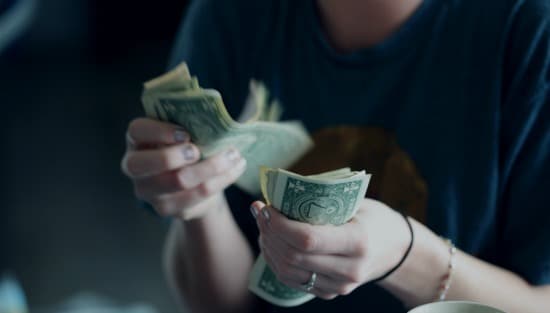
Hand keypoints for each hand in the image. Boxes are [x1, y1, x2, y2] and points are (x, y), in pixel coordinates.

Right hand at [121, 118, 246, 219]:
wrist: (194, 182)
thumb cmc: (187, 147)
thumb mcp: (184, 132)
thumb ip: (190, 123)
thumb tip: (215, 118)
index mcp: (137, 140)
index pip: (137, 131)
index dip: (159, 131)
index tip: (185, 133)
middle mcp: (135, 166)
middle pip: (143, 164)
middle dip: (174, 156)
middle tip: (198, 151)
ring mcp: (148, 190)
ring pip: (177, 181)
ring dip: (211, 167)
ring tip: (233, 155)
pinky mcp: (166, 208)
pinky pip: (196, 195)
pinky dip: (221, 180)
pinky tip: (235, 168)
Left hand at [252, 198, 410, 299]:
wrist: (395, 249)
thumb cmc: (373, 218)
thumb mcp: (356, 203)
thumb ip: (322, 201)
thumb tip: (279, 192)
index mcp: (358, 242)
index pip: (307, 239)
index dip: (279, 224)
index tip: (266, 206)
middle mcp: (349, 269)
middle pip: (293, 257)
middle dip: (269, 232)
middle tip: (260, 212)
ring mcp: (339, 286)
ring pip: (288, 272)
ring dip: (268, 247)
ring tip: (263, 226)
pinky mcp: (330, 293)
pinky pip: (292, 281)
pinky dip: (276, 261)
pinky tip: (272, 242)